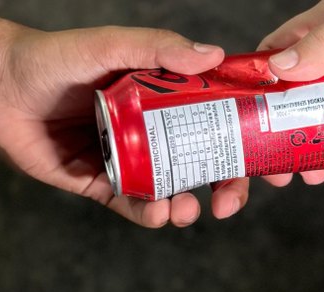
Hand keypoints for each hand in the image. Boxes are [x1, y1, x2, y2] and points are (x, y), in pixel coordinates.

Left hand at [0, 19, 245, 226]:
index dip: (246, 147)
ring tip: (186, 210)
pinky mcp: (101, 184)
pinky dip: (149, 214)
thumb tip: (214, 54)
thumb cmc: (54, 58)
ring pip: (172, 191)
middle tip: (229, 203)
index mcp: (168, 102)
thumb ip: (160, 49)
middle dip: (224, 190)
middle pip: (204, 167)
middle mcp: (155, 132)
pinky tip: (158, 213)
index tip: (269, 164)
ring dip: (186, 206)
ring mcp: (130, 160)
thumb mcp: (113, 46)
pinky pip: (132, 205)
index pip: (219, 126)